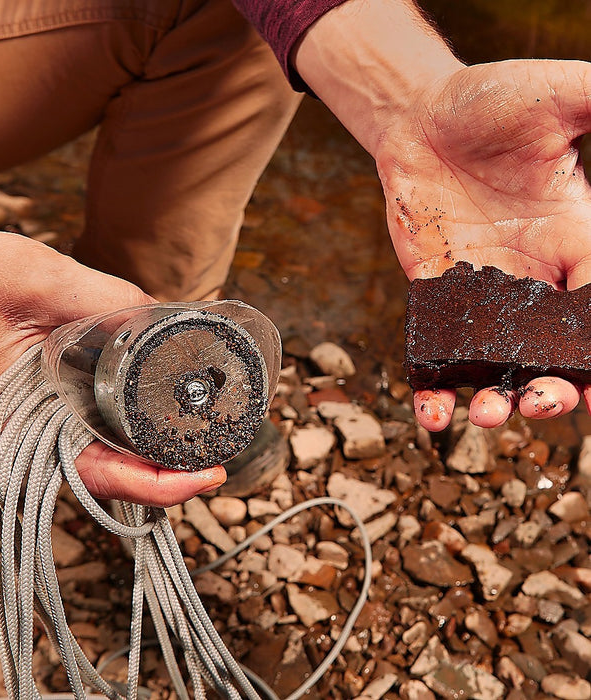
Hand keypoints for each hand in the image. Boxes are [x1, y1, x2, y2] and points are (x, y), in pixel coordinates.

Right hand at [0, 218, 226, 503]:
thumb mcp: (44, 279)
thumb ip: (110, 300)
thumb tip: (166, 320)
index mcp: (21, 420)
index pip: (99, 474)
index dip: (159, 485)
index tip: (206, 476)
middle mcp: (30, 430)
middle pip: (111, 474)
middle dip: (168, 475)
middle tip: (219, 458)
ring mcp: (38, 417)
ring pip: (106, 454)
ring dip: (153, 455)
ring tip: (203, 443)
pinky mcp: (46, 398)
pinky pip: (95, 425)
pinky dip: (132, 428)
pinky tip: (164, 416)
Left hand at [376, 59, 590, 428]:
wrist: (422, 118)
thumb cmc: (490, 101)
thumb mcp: (557, 97)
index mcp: (577, 237)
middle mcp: (534, 275)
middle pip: (555, 349)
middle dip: (556, 386)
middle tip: (543, 402)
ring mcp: (481, 290)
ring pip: (499, 360)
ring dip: (499, 397)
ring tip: (489, 414)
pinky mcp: (434, 294)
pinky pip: (436, 349)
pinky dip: (435, 387)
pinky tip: (435, 416)